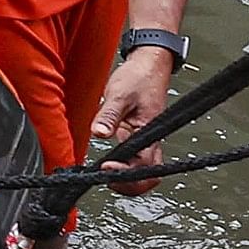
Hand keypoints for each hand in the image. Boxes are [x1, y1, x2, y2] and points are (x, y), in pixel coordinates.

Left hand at [85, 44, 177, 193]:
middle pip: (147, 176)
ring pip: (141, 171)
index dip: (125, 173)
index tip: (105, 167)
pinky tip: (106, 163)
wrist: (149, 64)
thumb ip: (109, 115)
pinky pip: (133, 159)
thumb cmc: (139, 76)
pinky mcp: (137, 136)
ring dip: (125, 178)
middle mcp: (149, 140)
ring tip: (104, 174)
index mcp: (150, 132)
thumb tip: (99, 133)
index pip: (143, 166)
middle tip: (106, 180)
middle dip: (129, 185)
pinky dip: (122, 167)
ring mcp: (144, 140)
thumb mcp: (120, 93)